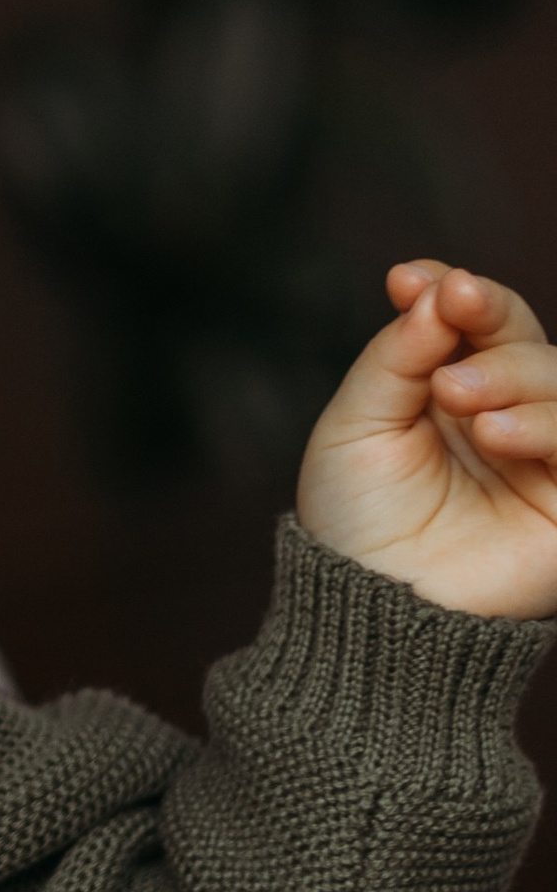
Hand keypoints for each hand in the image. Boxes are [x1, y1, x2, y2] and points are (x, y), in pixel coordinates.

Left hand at [297, 260, 556, 617]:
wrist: (364, 611)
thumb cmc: (353, 522)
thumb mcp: (356, 426)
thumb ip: (396, 356)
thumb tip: (431, 287)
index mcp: (454, 389)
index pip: (477, 317)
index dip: (454, 289)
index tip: (410, 280)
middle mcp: (506, 415)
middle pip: (526, 339)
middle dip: (490, 323)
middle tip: (440, 347)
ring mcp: (543, 459)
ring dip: (514, 374)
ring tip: (456, 395)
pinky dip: (546, 426)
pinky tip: (495, 432)